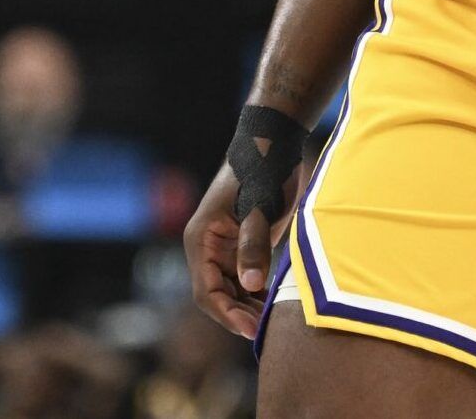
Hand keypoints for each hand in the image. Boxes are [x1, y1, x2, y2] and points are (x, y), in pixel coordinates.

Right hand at [183, 156, 305, 338]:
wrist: (273, 143)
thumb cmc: (264, 170)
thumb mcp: (260, 207)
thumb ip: (254, 244)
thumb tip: (250, 286)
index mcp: (201, 240)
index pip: (206, 291)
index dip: (226, 314)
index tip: (249, 329)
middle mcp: (207, 248)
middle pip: (217, 295)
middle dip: (238, 315)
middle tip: (265, 332)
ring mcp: (223, 248)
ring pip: (231, 290)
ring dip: (248, 307)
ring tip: (272, 322)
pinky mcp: (241, 246)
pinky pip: (244, 279)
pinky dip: (256, 293)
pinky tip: (274, 304)